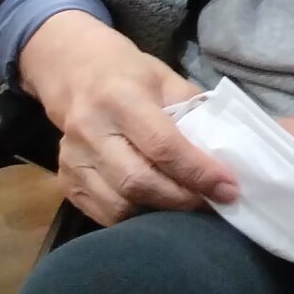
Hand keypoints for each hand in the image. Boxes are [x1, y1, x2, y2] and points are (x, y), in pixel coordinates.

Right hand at [16, 13, 236, 226]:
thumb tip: (229, 154)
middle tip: (213, 203)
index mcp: (120, 98)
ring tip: (186, 206)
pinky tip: (156, 207)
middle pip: (139, 181)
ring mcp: (72, 158)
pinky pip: (104, 214)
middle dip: (183, 199)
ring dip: (161, 214)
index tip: (228, 188)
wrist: (76, 74)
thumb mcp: (166, 80)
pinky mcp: (65, 180)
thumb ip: (194, 113)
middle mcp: (90, 129)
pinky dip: (135, 218)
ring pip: (120, 205)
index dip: (198, 172)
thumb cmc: (130, 76)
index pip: (163, 145)